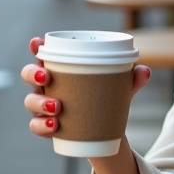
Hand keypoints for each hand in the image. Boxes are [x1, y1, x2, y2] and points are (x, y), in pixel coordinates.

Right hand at [21, 36, 151, 138]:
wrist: (105, 130)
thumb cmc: (107, 98)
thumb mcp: (121, 88)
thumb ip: (132, 79)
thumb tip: (144, 71)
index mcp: (61, 69)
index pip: (43, 54)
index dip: (36, 47)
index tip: (36, 42)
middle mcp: (47, 85)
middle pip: (29, 74)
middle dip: (34, 74)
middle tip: (47, 78)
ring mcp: (44, 106)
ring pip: (30, 101)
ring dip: (40, 102)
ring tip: (57, 107)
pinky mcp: (46, 126)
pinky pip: (36, 126)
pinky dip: (42, 126)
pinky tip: (54, 126)